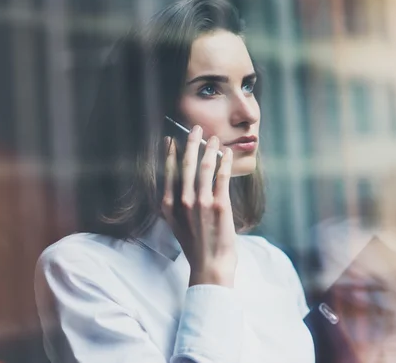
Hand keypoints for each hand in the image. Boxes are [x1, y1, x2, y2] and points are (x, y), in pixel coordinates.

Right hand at [161, 125, 236, 287]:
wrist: (210, 266)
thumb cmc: (197, 247)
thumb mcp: (177, 226)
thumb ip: (177, 207)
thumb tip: (182, 189)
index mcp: (169, 207)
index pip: (168, 172)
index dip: (170, 154)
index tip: (171, 140)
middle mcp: (183, 202)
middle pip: (186, 165)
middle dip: (191, 143)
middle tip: (195, 129)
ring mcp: (201, 202)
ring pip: (204, 167)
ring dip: (209, 148)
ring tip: (213, 138)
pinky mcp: (219, 205)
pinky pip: (222, 177)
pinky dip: (224, 162)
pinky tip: (227, 153)